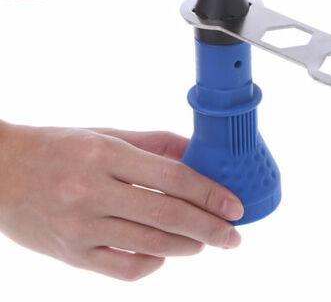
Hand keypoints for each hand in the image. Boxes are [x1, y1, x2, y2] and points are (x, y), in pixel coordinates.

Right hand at [0, 122, 242, 279]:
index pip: (172, 177)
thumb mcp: (106, 135)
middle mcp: (93, 191)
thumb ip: (154, 144)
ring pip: (151, 245)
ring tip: (206, 241)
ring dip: (187, 246)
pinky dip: (153, 262)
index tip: (234, 205)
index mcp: (106, 154)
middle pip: (167, 215)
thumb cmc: (60, 146)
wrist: (1, 171)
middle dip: (210, 228)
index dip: (209, 192)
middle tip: (233, 235)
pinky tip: (164, 252)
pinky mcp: (71, 254)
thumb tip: (196, 154)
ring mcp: (81, 228)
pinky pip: (124, 269)